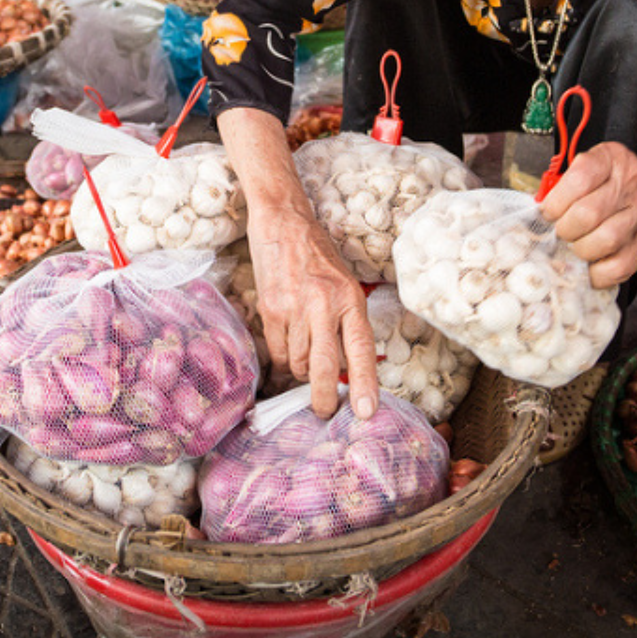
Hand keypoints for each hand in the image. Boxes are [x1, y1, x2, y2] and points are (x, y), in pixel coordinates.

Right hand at [247, 203, 379, 419]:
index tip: (367, 412)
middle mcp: (324, 305)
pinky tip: (287, 346)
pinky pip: (276, 351)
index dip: (365, 384)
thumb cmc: (318, 257)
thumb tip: (345, 368)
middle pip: (325, 366)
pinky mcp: (269, 309)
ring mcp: (294, 308)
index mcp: (350, 300)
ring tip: (304, 360)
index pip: (360, 350)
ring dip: (301, 371)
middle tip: (324, 413)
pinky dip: (282, 358)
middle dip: (324, 397)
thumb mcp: (345, 286)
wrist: (283, 224)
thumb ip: (347, 323)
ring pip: (297, 362)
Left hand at [539, 142, 636, 289]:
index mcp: (613, 160)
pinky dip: (598, 273)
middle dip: (564, 228)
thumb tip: (534, 204)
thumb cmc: (628, 184)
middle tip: (562, 230)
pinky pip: (617, 268)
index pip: (579, 178)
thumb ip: (567, 180)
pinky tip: (591, 265)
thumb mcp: (602, 165)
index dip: (555, 201)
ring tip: (577, 244)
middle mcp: (630, 187)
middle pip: (586, 214)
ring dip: (580, 249)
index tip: (548, 211)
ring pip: (603, 241)